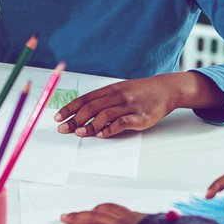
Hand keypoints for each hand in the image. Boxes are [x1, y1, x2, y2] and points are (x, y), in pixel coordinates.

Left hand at [55, 75, 186, 137]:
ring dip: (89, 125)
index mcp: (110, 89)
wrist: (166, 90)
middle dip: (75, 119)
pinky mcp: (141, 117)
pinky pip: (122, 123)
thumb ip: (103, 101)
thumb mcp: (120, 90)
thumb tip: (82, 113)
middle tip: (64, 129)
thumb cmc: (140, 92)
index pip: (85, 99)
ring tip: (80, 133)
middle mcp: (117, 96)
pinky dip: (110, 129)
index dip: (69, 108)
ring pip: (104, 115)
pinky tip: (102, 134)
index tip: (58, 117)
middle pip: (91, 107)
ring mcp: (129, 106)